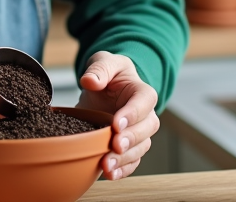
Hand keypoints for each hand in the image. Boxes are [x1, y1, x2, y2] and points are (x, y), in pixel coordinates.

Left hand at [77, 51, 159, 180]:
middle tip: (114, 145)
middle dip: (130, 139)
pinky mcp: (129, 148)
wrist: (106, 89)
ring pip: (139, 149)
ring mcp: (138, 133)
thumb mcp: (103, 61)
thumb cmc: (109, 73)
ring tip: (107, 165)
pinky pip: (132, 162)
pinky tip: (110, 174)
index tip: (116, 123)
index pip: (144, 102)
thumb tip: (90, 81)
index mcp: (142, 91)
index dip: (132, 114)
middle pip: (146, 129)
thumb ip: (99, 68)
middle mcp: (145, 115)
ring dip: (124, 159)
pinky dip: (122, 170)